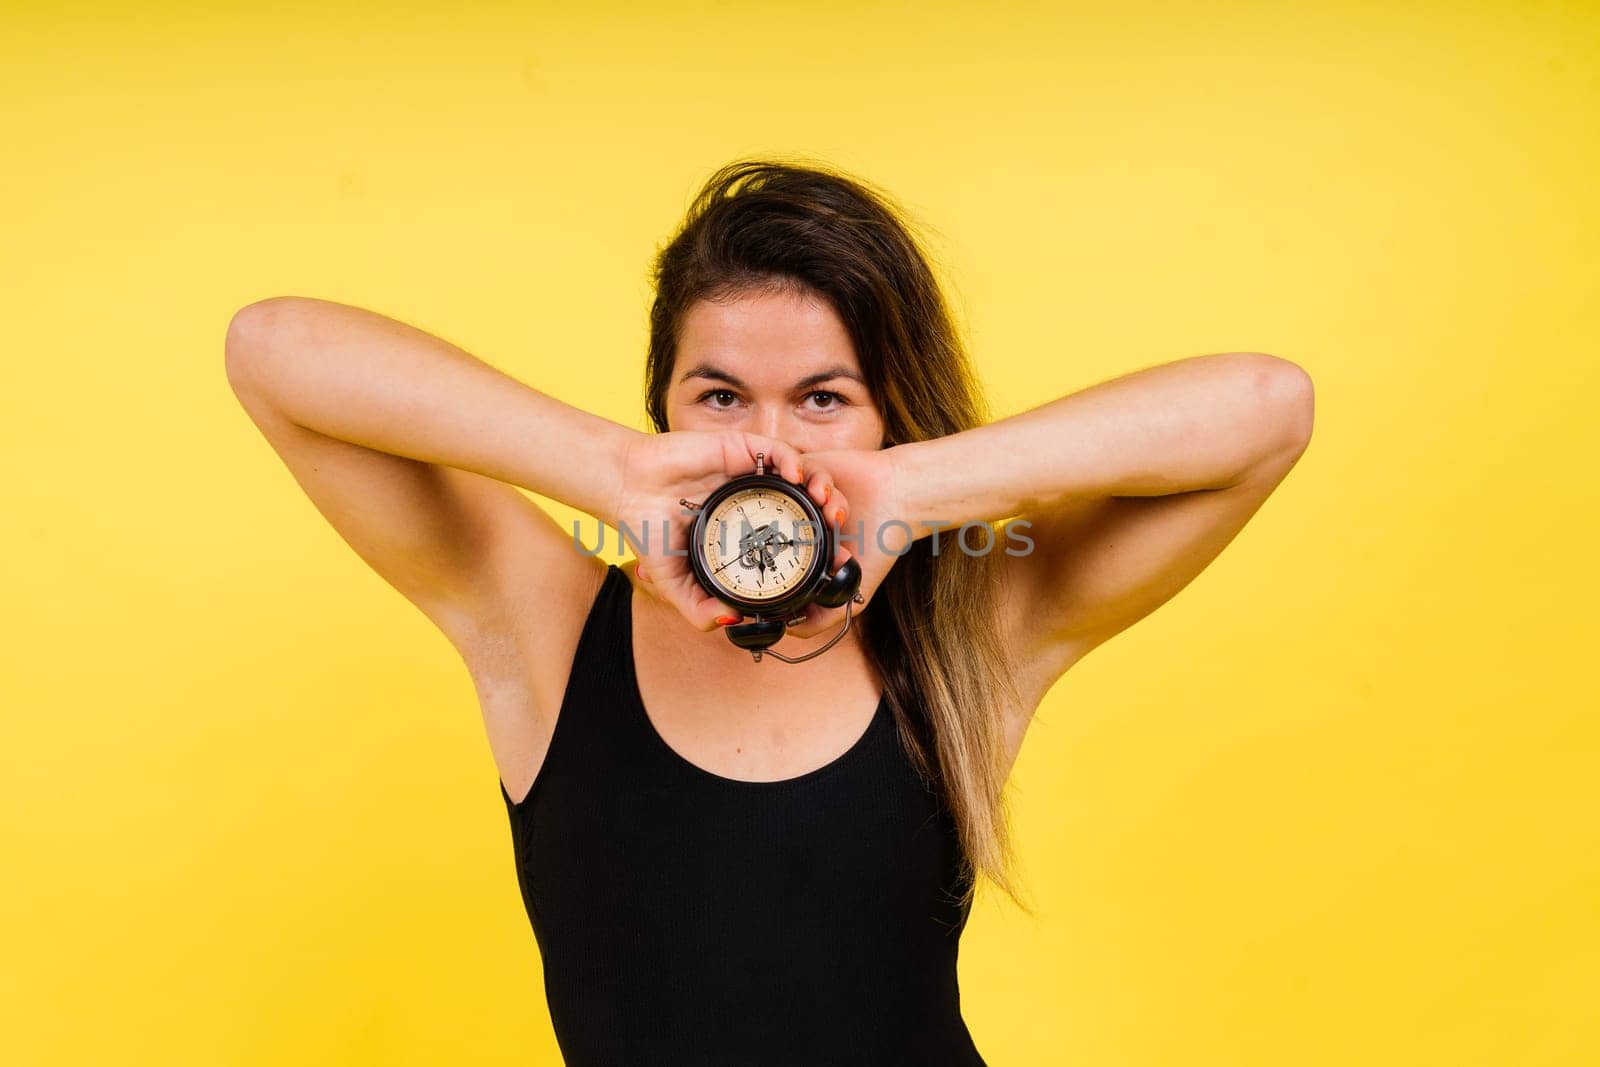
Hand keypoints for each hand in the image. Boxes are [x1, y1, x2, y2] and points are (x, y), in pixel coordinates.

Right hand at [613, 430, 852, 632]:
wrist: (626, 489)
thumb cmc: (649, 531)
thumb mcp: (674, 582)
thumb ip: (697, 607)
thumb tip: (730, 622)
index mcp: (748, 530)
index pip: (795, 537)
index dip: (820, 549)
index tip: (836, 564)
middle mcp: (756, 502)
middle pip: (809, 505)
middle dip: (830, 516)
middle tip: (838, 531)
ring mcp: (751, 475)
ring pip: (803, 477)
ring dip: (822, 488)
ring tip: (826, 505)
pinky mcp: (741, 450)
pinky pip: (778, 453)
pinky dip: (795, 462)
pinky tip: (799, 478)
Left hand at [768, 445, 904, 639]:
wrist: (900, 502)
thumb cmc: (879, 545)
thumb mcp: (853, 593)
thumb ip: (824, 616)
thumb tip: (785, 630)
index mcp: (798, 545)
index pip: (766, 553)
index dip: (768, 557)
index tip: (773, 562)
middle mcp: (794, 519)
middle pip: (766, 521)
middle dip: (783, 527)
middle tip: (802, 531)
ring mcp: (799, 493)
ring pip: (780, 495)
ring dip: (802, 500)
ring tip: (825, 504)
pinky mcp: (807, 466)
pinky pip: (792, 467)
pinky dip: (809, 480)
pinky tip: (825, 491)